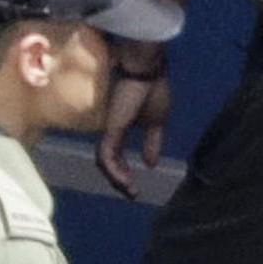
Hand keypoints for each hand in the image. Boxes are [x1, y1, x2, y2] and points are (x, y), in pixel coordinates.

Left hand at [97, 70, 170, 199]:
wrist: (145, 70)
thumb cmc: (152, 89)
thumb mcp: (157, 122)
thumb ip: (152, 143)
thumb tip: (151, 164)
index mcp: (121, 128)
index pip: (116, 155)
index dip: (123, 172)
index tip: (135, 187)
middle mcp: (112, 130)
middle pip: (108, 161)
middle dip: (119, 180)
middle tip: (133, 193)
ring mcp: (110, 130)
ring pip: (105, 162)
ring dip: (117, 179)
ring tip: (131, 190)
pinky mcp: (111, 129)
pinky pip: (107, 156)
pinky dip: (115, 171)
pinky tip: (125, 180)